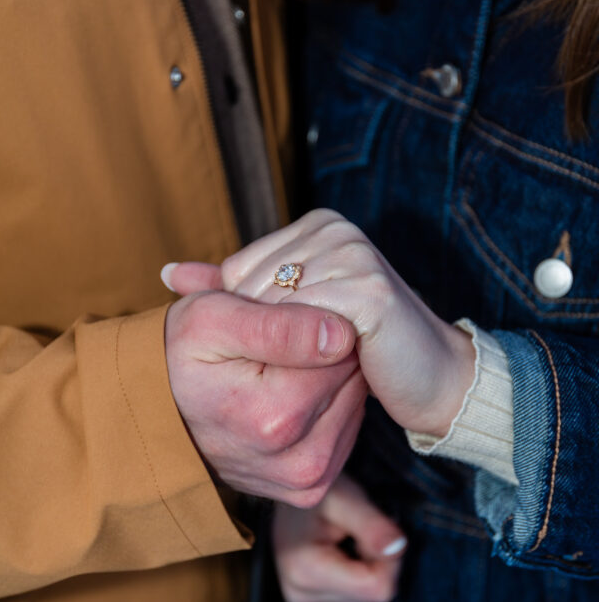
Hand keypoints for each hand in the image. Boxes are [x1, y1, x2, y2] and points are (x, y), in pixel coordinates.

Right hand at [163, 264, 366, 506]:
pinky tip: (287, 397)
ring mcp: (307, 480)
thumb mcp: (210, 319)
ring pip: (353, 403)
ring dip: (326, 382)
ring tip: (276, 372)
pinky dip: (325, 410)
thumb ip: (278, 323)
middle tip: (274, 347)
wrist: (152, 413)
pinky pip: (345, 431)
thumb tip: (341, 334)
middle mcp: (298, 460)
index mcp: (275, 416)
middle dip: (323, 355)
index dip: (316, 323)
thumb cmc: (179, 357)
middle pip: (352, 379)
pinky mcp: (310, 488)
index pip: (343, 350)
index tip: (280, 321)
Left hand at [164, 209, 474, 437]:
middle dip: (257, 333)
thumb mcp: (290, 314)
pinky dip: (298, 355)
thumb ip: (233, 291)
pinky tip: (313, 371)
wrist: (430, 375)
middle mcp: (334, 229)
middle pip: (252, 286)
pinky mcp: (367, 290)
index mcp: (316, 225)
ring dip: (277, 348)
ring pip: (273, 308)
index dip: (244, 317)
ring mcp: (353, 254)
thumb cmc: (359, 349)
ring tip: (298, 368)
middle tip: (280, 365)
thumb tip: (170, 274)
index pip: (241, 270)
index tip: (263, 348)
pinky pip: (302, 326)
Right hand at [273, 473, 405, 601]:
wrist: (292, 493)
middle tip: (356, 530)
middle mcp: (299, 596)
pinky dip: (357, 575)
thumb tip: (398, 550)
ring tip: (345, 539)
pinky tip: (339, 553)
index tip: (374, 528)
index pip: (378, 587)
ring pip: (367, 599)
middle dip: (377, 561)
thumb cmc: (320, 492)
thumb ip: (373, 525)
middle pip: (373, 595)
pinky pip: (355, 600)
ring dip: (367, 567)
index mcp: (305, 571)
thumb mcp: (348, 498)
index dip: (388, 557)